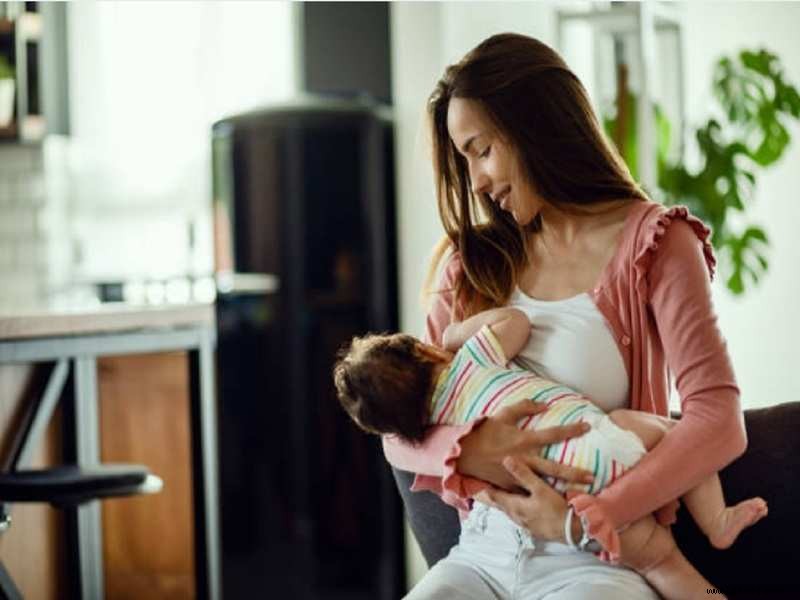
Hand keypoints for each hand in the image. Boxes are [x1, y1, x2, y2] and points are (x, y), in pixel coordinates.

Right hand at [456, 399, 593, 490]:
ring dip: (560, 488)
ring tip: (576, 495)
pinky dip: (538, 495)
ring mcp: (518, 474)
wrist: (464, 453)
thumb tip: (544, 405)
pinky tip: (550, 501)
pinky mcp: (510, 485)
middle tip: (591, 477)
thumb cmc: (484, 432)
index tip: (587, 427)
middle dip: (573, 473)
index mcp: (524, 440)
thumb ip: (524, 406)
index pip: (554, 434)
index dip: (571, 429)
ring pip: (543, 484)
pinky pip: (526, 490)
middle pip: (554, 468)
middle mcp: (524, 458)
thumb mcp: (503, 414)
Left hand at [474, 456, 577, 542]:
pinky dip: (514, 506)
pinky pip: (519, 514)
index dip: (480, 488)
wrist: (572, 532)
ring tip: (497, 492)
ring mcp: (524, 523)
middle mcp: (515, 516)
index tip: (470, 481)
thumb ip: (523, 474)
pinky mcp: (534, 526)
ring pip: (509, 509)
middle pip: (498, 503)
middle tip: (480, 486)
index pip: (491, 496)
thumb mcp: (540, 489)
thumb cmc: (556, 510)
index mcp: (513, 506)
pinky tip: (519, 504)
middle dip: (489, 495)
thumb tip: (506, 459)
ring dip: (502, 500)